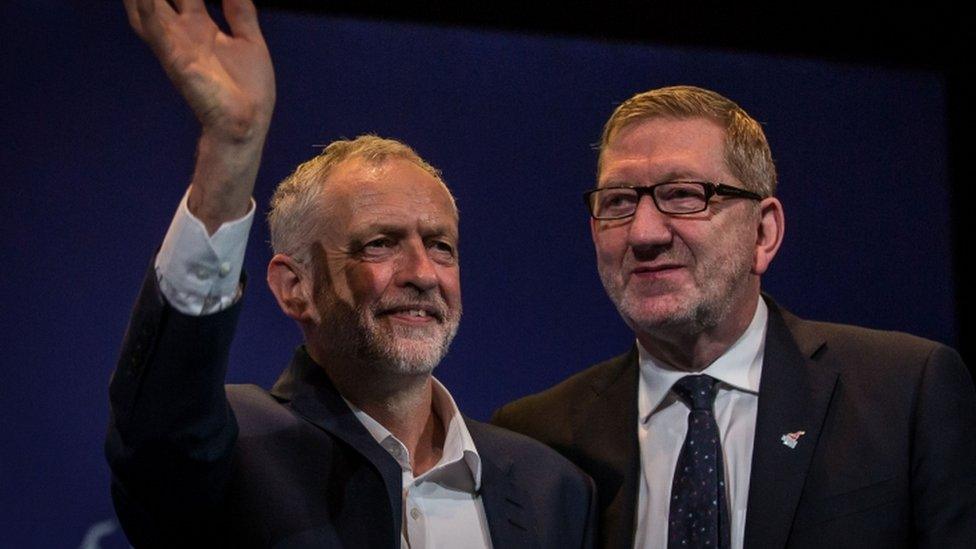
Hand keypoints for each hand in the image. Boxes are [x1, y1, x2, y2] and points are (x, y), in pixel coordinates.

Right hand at [124, 0, 274, 142]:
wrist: (248, 123)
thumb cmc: (248, 89)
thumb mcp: (248, 40)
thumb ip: (240, 11)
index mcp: (199, 25)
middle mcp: (182, 31)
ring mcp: (177, 44)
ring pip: (147, 7)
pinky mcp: (178, 60)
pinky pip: (157, 31)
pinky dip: (148, 10)